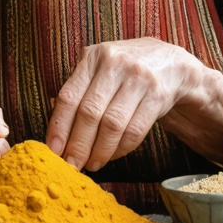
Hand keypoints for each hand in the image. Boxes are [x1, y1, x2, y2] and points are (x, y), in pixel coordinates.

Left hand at [45, 38, 200, 171]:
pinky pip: (135, 130)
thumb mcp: (99, 66)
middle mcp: (114, 63)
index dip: (59, 127)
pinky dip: (120, 149)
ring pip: (112, 125)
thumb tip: (56, 132)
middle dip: (78, 145)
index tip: (53, 150)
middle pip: (90, 113)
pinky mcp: (157, 95)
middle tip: (71, 166)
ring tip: (92, 164)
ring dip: (100, 151)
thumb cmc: (124, 70)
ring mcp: (138, 78)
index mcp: (93, 57)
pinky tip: (112, 155)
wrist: (169, 63)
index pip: (69, 96)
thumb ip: (79, 89)